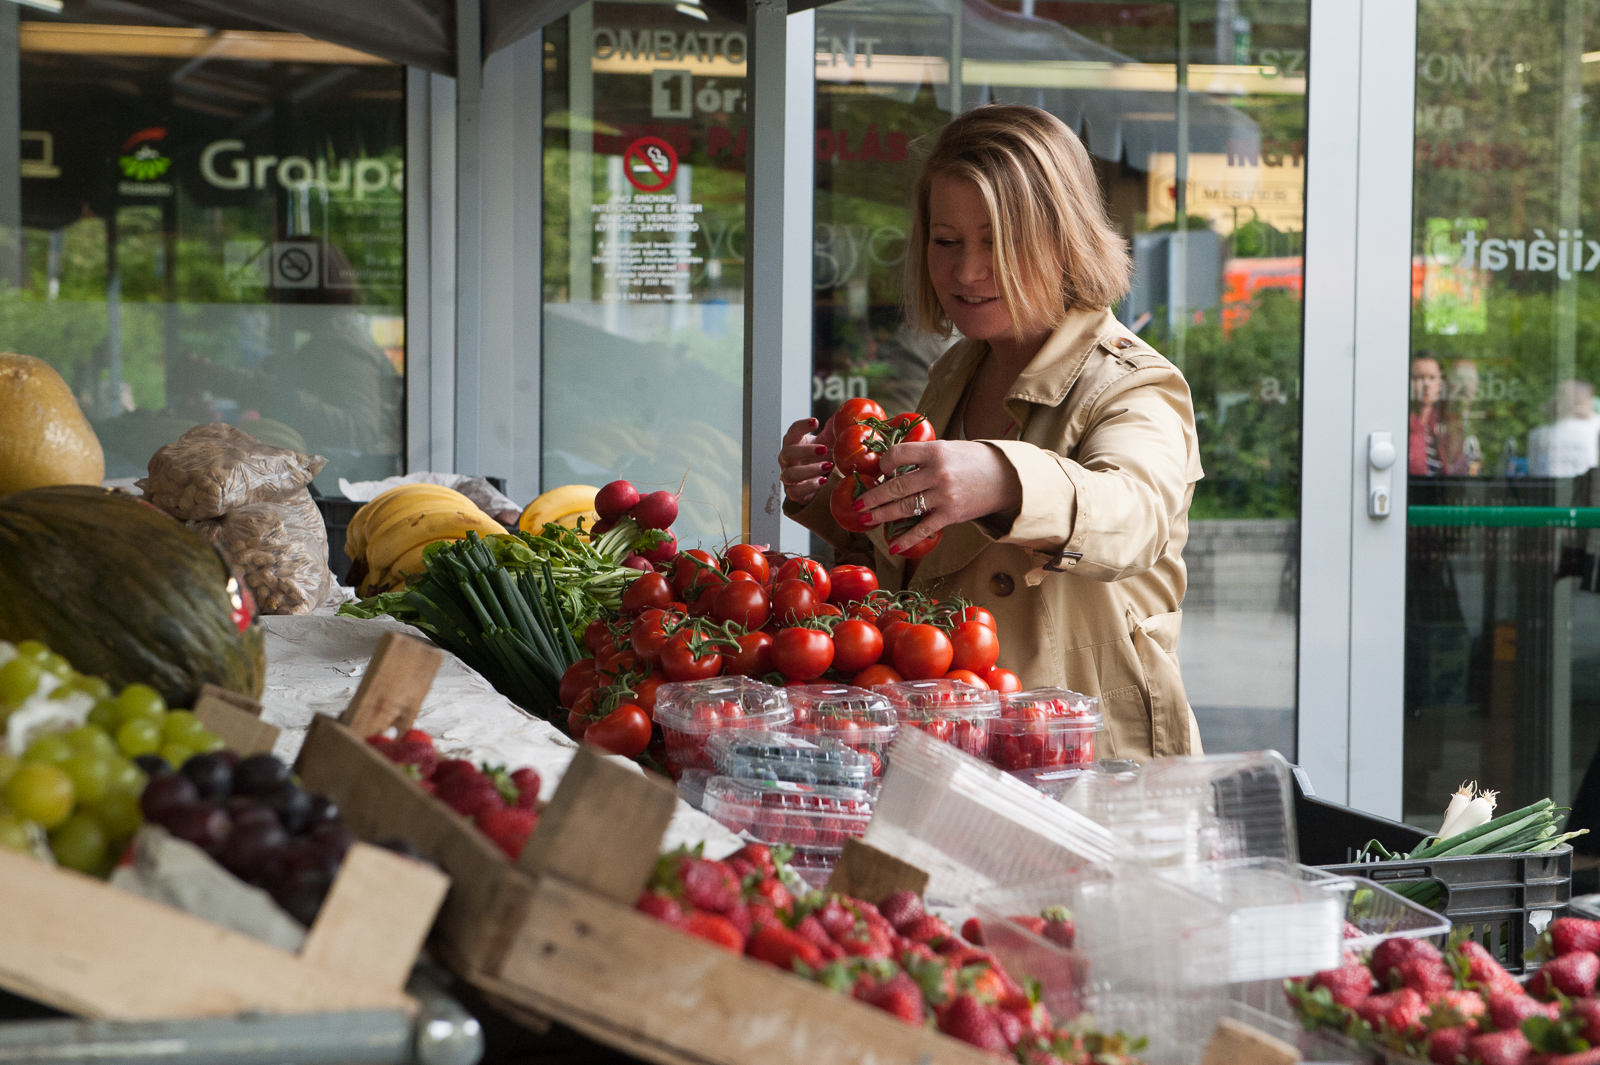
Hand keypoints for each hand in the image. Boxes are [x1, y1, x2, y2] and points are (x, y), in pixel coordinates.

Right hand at [779, 417, 835, 505]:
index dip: (801, 426)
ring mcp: (789, 477)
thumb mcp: (829, 439)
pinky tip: (823, 481)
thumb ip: (834, 426)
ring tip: (828, 466)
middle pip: (787, 453)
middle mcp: (788, 460)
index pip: (792, 432)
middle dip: (805, 451)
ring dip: (809, 470)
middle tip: (824, 449)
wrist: (821, 481)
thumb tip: (846, 409)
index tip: (816, 422)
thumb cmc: (823, 455)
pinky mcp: (794, 493)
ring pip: (790, 474)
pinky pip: (795, 492)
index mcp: (795, 443)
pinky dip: (809, 487)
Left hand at [856, 441, 1021, 554]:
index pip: (898, 454)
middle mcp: (937, 472)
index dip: (884, 462)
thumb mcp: (948, 448)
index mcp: (935, 451)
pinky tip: (893, 546)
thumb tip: (892, 466)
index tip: (880, 470)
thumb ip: (922, 456)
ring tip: (865, 519)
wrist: (1007, 477)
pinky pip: (923, 529)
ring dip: (881, 515)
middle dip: (872, 496)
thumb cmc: (974, 460)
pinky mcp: (951, 515)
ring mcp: (944, 495)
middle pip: (896, 486)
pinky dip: (906, 539)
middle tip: (857, 504)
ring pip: (904, 507)